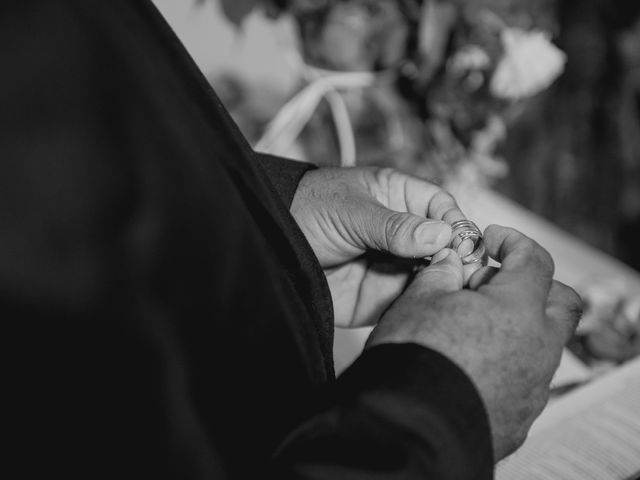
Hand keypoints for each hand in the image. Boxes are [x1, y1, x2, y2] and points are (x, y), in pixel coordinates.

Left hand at [291, 167, 479, 327]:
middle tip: (460, 271)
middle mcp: (400, 234)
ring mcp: (391, 266)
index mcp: (396, 199)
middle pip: (443, 246)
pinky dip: (421, 306)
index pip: (439, 207)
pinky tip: (426, 307)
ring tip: (445, 290)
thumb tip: (441, 235)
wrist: (272, 248)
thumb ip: (395, 227)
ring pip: (431, 277)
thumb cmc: (306, 212)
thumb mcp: (352, 213)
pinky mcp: (379, 296)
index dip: (455, 223)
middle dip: (454, 258)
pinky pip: (409, 302)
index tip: (462, 242)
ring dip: (441, 284)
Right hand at [367, 225, 582, 459]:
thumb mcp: (418, 299)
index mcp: (518, 309)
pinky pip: (525, 379)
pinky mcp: (521, 416)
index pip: (534, 260)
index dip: (513, 242)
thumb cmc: (412, 357)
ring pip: (542, 343)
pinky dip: (508, 361)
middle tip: (493, 283)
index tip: (492, 240)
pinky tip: (471, 363)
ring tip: (473, 327)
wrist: (408, 425)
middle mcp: (538, 347)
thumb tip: (449, 264)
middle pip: (560, 303)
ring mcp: (533, 386)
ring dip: (518, 325)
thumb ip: (441, 273)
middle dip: (533, 284)